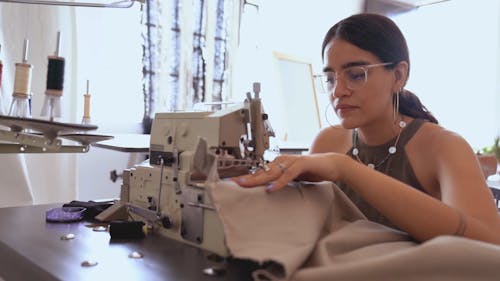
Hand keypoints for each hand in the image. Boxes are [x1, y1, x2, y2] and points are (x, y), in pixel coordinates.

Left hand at [232, 153, 348, 191]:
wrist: (332, 165)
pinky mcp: (302, 164)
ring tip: (247, 185)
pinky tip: (271, 188)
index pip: (260, 171)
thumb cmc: (312, 171)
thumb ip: (281, 182)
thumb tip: (267, 191)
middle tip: (234, 183)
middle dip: (247, 177)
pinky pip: (289, 174)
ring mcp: (292, 161)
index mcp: (280, 164)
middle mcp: (284, 160)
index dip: (247, 177)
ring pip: (272, 171)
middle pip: (262, 171)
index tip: (234, 183)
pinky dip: (280, 182)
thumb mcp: (293, 178)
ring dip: (259, 179)